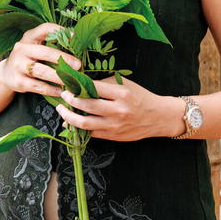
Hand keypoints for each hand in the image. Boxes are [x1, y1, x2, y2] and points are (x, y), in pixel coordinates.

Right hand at [0, 22, 80, 97]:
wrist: (6, 74)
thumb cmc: (28, 57)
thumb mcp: (34, 46)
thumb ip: (50, 44)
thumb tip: (77, 47)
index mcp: (29, 37)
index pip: (45, 29)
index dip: (60, 31)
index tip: (75, 37)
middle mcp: (22, 49)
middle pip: (45, 52)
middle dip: (64, 59)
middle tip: (78, 65)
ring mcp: (18, 65)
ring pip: (42, 71)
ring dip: (59, 77)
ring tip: (72, 81)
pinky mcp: (18, 81)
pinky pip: (38, 86)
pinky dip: (51, 89)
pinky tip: (61, 91)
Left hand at [56, 77, 181, 141]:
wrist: (158, 117)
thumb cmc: (140, 97)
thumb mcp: (125, 84)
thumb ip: (105, 83)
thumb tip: (82, 83)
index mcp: (122, 94)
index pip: (93, 87)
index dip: (77, 85)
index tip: (69, 83)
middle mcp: (118, 110)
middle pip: (86, 105)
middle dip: (70, 99)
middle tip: (63, 95)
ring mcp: (115, 125)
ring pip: (84, 122)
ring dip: (69, 116)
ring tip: (62, 110)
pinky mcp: (113, 136)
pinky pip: (91, 133)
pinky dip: (78, 128)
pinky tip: (72, 122)